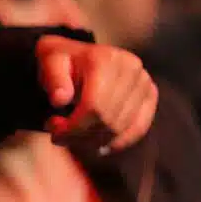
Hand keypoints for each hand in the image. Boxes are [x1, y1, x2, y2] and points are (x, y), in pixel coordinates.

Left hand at [35, 36, 157, 153]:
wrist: (79, 56)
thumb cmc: (61, 63)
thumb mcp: (49, 63)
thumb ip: (53, 80)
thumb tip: (60, 100)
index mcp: (105, 59)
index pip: (94, 107)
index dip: (74, 128)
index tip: (55, 133)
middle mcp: (131, 67)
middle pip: (108, 120)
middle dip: (81, 136)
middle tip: (60, 137)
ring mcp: (144, 81)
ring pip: (121, 128)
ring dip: (94, 141)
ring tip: (75, 137)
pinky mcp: (151, 94)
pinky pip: (139, 128)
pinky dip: (118, 142)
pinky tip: (98, 145)